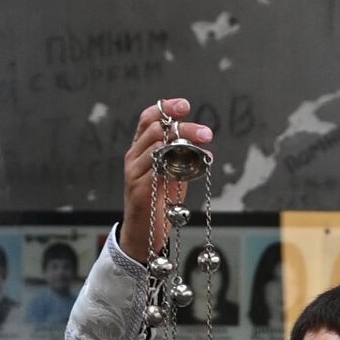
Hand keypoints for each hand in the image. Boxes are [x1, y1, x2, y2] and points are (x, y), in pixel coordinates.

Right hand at [119, 98, 213, 261]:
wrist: (143, 233)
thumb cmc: (159, 202)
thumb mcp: (171, 174)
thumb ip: (180, 157)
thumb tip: (202, 145)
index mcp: (139, 150)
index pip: (147, 120)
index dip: (164, 108)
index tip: (184, 105)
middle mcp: (133, 157)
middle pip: (156, 129)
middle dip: (183, 127)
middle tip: (206, 133)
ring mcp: (135, 172)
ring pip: (156, 146)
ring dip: (183, 143)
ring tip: (204, 145)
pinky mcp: (140, 188)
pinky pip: (158, 169)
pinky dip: (178, 164)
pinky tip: (195, 165)